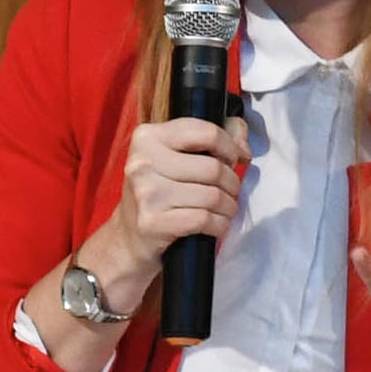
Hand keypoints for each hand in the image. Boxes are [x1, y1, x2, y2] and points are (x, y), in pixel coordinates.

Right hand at [83, 115, 253, 304]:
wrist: (127, 239)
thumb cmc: (157, 195)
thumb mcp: (176, 158)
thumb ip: (214, 140)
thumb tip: (243, 146)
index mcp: (147, 138)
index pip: (206, 132)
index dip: (229, 147)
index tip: (231, 160)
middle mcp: (142, 163)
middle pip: (213, 168)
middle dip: (231, 183)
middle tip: (228, 192)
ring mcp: (145, 193)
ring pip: (212, 196)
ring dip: (227, 207)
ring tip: (223, 210)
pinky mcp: (152, 222)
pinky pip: (204, 219)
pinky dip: (218, 225)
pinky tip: (214, 226)